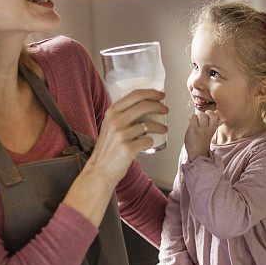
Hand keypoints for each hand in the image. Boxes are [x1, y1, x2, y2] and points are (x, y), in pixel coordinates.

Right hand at [62, 89, 166, 226]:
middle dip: (159, 106)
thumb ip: (122, 116)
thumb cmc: (108, 149)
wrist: (100, 171)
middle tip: (166, 110)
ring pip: (149, 124)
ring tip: (164, 129)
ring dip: (161, 125)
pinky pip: (148, 141)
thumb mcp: (110, 127)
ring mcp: (121, 135)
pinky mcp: (127, 149)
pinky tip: (150, 143)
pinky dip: (152, 141)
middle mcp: (115, 121)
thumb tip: (145, 105)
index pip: (135, 95)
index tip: (160, 95)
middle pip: (144, 105)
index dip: (151, 93)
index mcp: (111, 112)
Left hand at [185, 110, 220, 161]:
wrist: (197, 153)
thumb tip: (215, 113)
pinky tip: (191, 122)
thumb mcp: (210, 132)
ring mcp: (201, 129)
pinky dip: (191, 117)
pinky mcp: (193, 129)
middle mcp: (209, 128)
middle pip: (213, 115)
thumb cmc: (202, 140)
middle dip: (208, 113)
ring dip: (198, 116)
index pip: (219, 116)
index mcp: (214, 128)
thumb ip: (212, 123)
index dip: (216, 113)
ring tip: (196, 121)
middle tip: (204, 117)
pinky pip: (193, 117)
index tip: (211, 117)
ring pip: (202, 115)